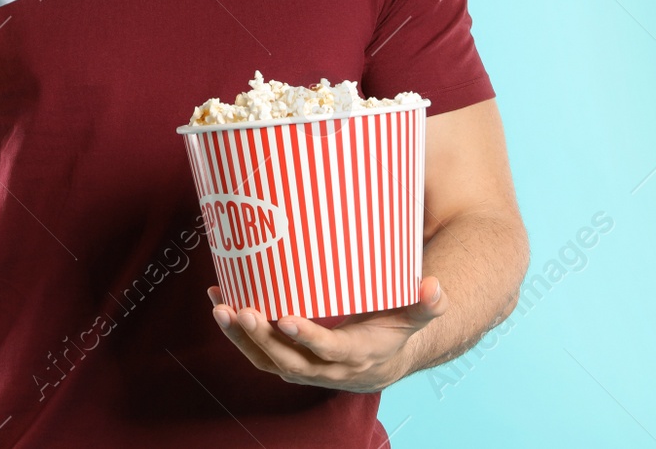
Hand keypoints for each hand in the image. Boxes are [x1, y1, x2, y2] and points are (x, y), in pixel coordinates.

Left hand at [207, 276, 447, 392]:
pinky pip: (258, 353)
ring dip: (240, 336)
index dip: (308, 338)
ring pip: (267, 359)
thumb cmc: (394, 329)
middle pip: (289, 359)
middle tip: (241, 311)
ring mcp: (303, 368)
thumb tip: (436, 288)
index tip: (286, 319)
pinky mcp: (286, 361)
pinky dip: (236, 333)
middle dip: (262, 337)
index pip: (329, 351)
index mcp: (356, 355)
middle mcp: (325, 368)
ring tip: (219, 307)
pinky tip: (219, 305)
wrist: (380, 360)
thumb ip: (426, 304)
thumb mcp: (414, 316)